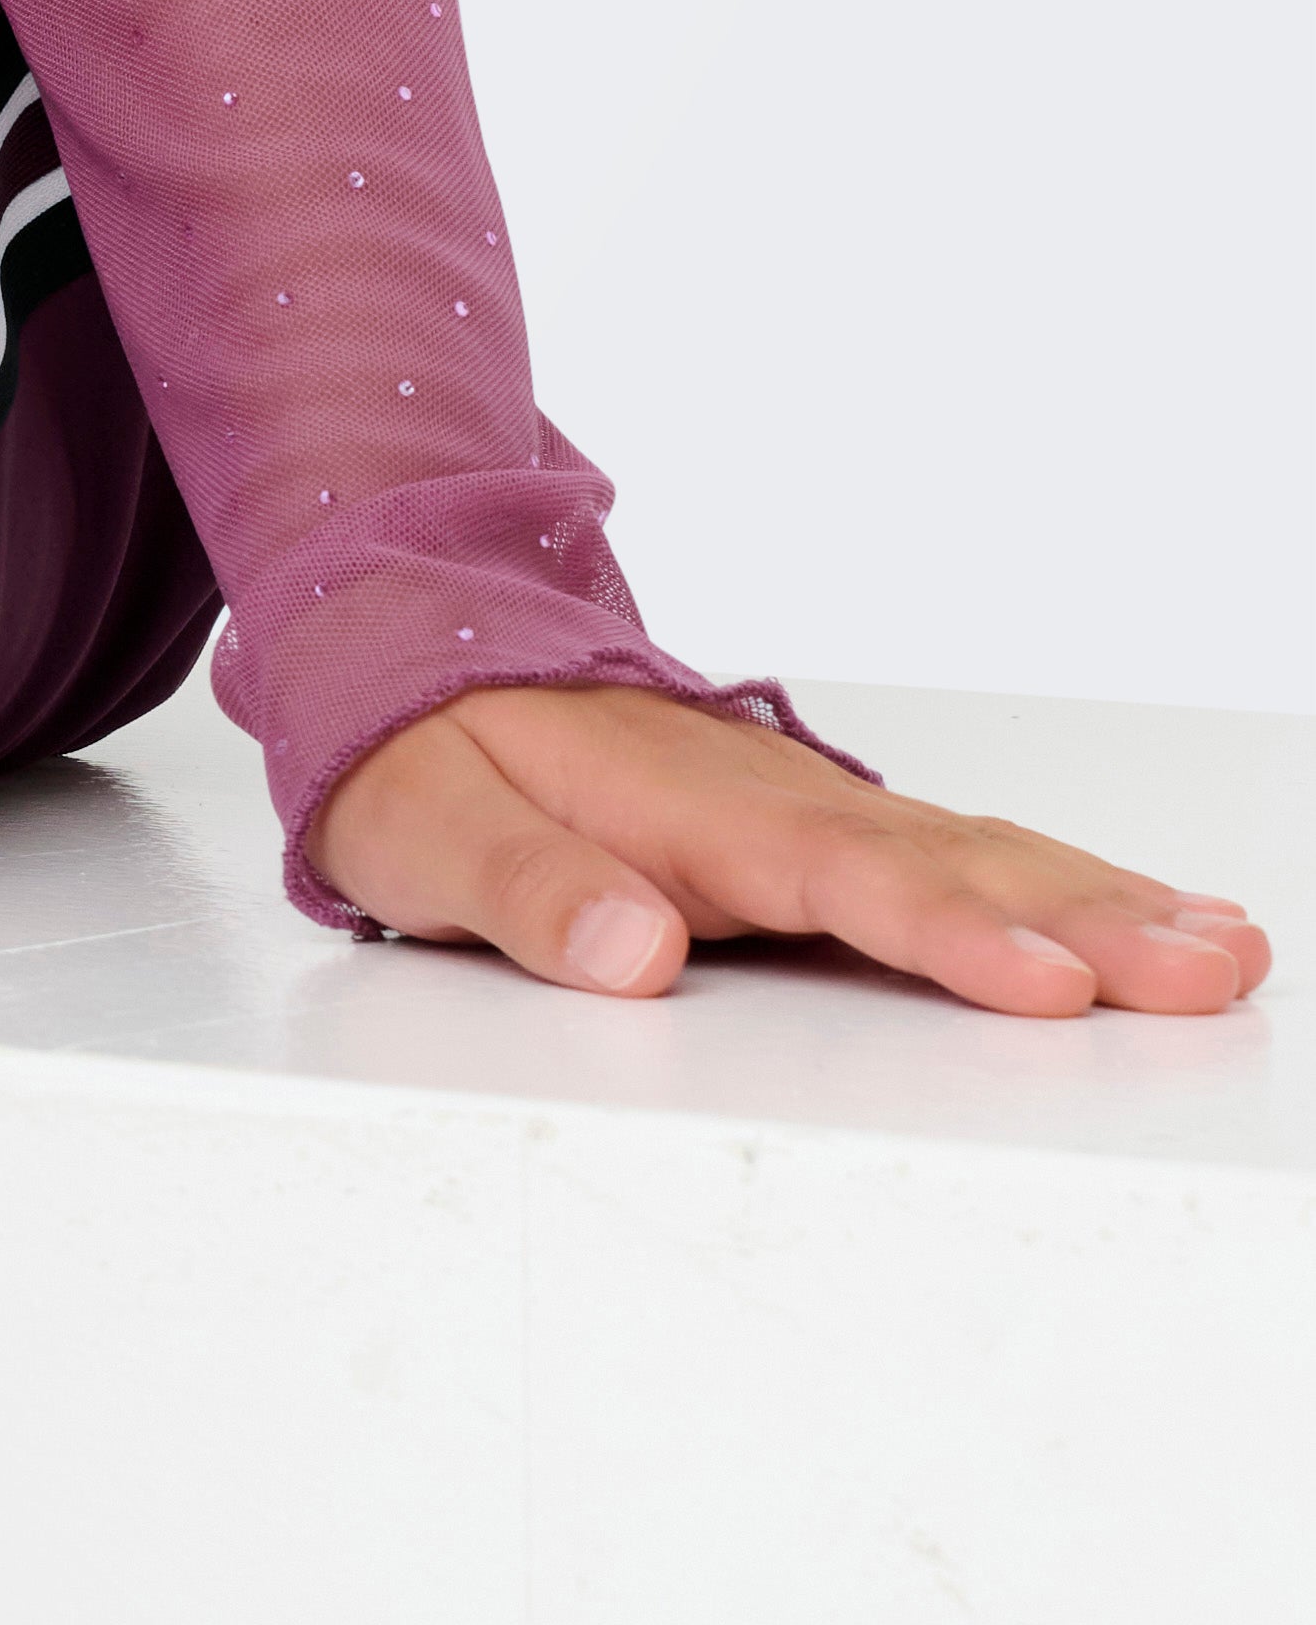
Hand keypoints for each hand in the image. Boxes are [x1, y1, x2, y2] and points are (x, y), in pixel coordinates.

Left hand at [310, 679, 1273, 1013]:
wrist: (399, 637)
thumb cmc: (413, 750)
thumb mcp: (425, 825)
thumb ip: (527, 889)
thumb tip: (635, 955)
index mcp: (683, 804)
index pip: (840, 876)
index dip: (948, 935)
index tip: (1052, 987)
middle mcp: (768, 798)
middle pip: (948, 863)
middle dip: (1088, 922)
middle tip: (1208, 971)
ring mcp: (805, 806)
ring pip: (977, 850)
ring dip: (1102, 899)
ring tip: (1226, 951)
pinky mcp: (819, 825)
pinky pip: (960, 850)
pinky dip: (1063, 880)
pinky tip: (1151, 914)